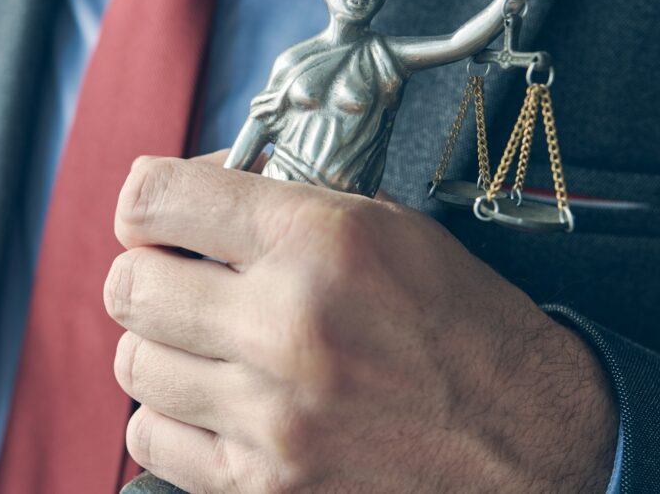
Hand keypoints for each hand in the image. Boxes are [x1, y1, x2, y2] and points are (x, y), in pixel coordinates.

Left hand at [106, 152, 617, 492]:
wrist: (530, 444)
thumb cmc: (458, 325)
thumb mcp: (388, 228)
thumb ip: (280, 206)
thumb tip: (190, 194)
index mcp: (320, 241)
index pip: (157, 199)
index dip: (144, 200)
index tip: (156, 214)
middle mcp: (288, 326)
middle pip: (128, 286)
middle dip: (147, 273)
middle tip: (181, 279)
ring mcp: (271, 418)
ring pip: (133, 363)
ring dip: (160, 345)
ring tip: (206, 342)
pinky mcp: (263, 487)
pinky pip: (152, 438)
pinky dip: (171, 415)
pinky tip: (214, 401)